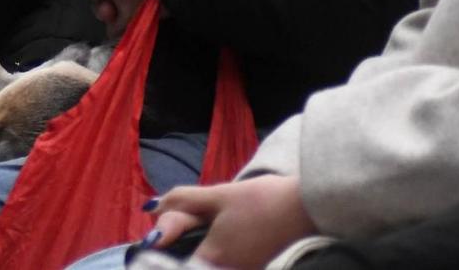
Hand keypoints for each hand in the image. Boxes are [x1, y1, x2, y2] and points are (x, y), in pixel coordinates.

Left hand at [151, 176, 316, 268]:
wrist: (309, 208)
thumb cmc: (262, 200)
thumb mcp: (217, 195)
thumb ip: (181, 202)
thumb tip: (149, 208)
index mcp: (214, 259)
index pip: (175, 264)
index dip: (163, 247)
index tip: (158, 234)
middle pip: (190, 260)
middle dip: (181, 235)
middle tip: (184, 218)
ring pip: (205, 259)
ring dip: (198, 238)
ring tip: (206, 218)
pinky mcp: (255, 268)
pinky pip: (221, 259)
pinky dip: (213, 244)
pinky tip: (219, 226)